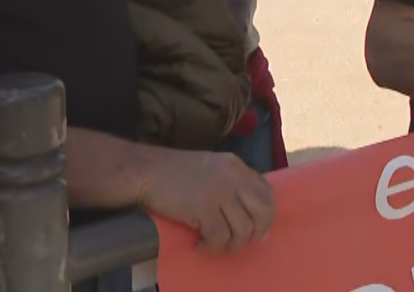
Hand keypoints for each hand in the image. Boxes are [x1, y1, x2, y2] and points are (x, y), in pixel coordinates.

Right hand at [137, 149, 275, 253]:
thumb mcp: (211, 167)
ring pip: (244, 229)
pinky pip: (220, 237)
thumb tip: (246, 212)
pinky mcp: (204, 208)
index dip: (267, 214)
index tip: (257, 228)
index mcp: (236, 165)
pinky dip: (212, 247)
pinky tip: (200, 245)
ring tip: (215, 244)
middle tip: (239, 240)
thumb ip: (230, 182)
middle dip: (256, 232)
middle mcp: (233, 177)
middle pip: (263, 212)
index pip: (267, 192)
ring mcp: (220, 192)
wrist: (146, 170)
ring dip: (231, 244)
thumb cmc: (173, 171)